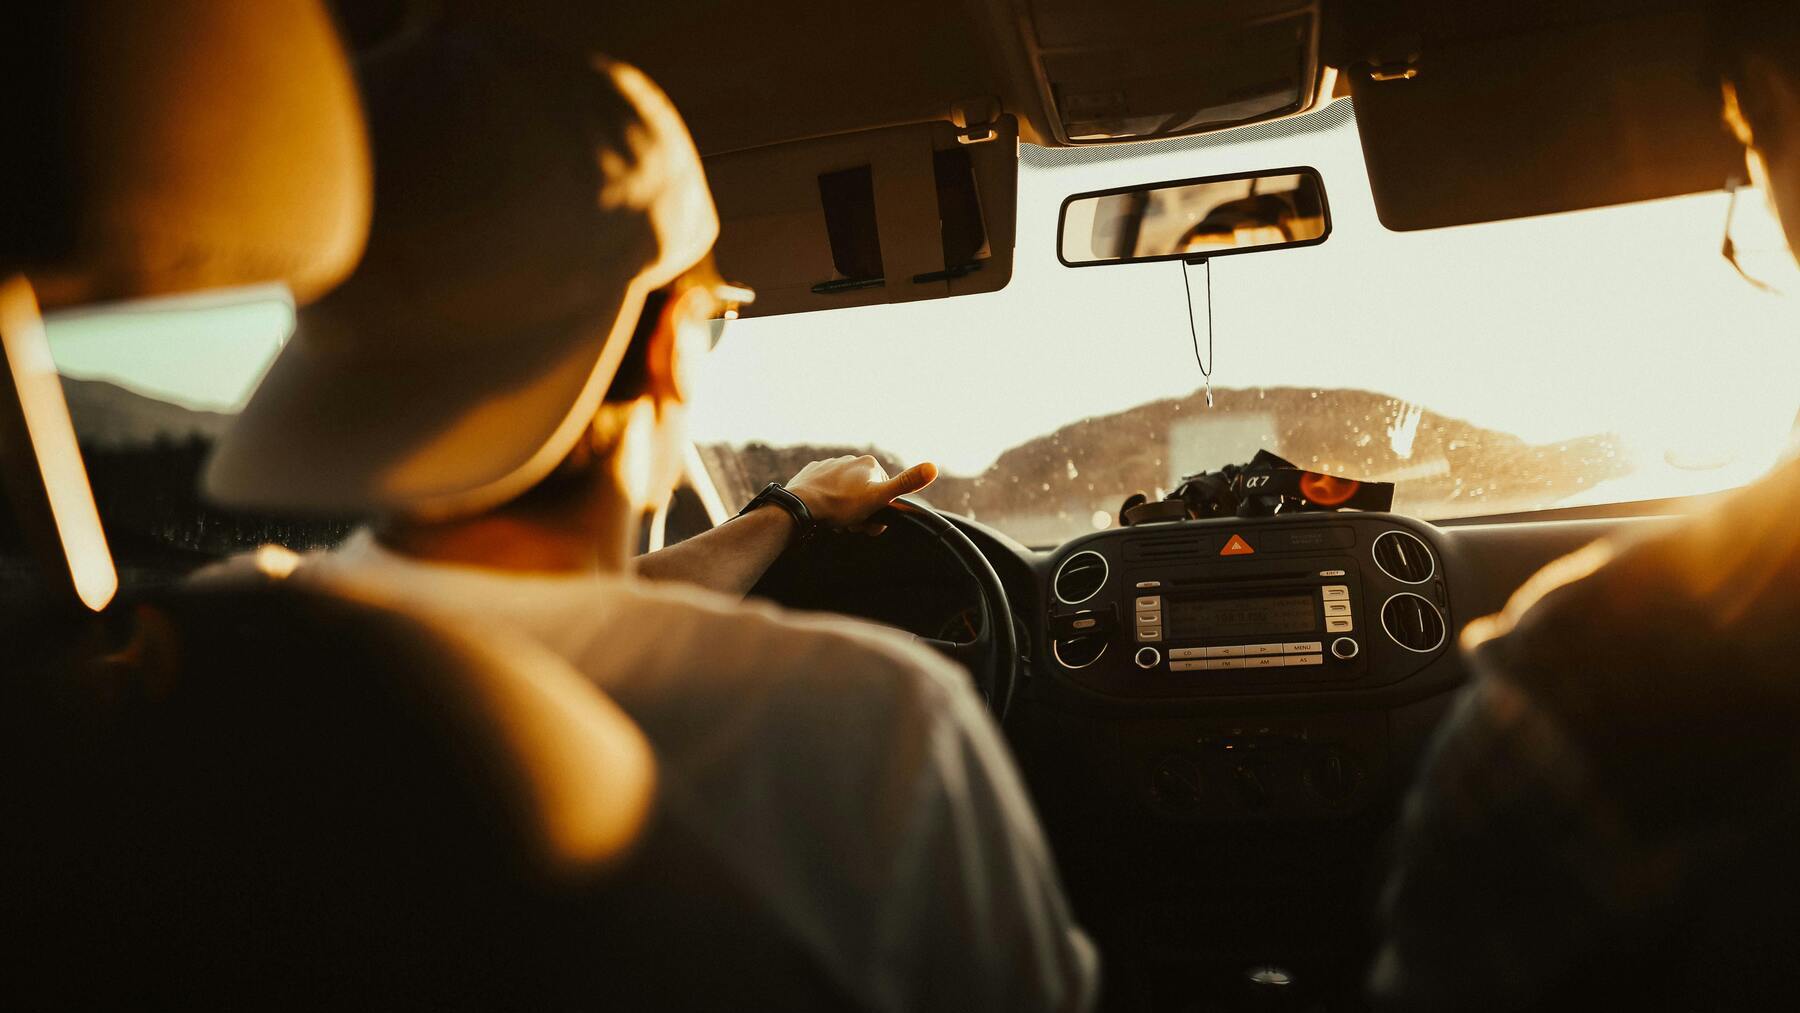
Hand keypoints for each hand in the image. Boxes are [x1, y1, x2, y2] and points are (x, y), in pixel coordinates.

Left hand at [784, 455, 937, 533]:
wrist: (801, 505)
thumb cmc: (840, 505)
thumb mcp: (878, 498)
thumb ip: (906, 483)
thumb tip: (933, 467)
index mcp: (869, 464)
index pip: (885, 493)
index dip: (880, 512)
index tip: (869, 523)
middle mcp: (850, 460)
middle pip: (865, 494)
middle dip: (862, 513)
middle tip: (851, 526)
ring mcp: (830, 465)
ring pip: (846, 493)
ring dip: (845, 510)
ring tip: (836, 521)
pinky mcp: (812, 473)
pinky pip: (826, 490)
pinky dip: (827, 502)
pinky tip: (823, 512)